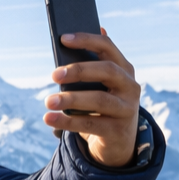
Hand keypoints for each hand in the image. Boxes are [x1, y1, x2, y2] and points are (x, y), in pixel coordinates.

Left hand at [44, 28, 141, 167]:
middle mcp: (130, 86)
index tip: (63, 39)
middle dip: (79, 70)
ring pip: (99, 100)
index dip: (87, 40)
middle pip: (107, 71)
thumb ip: (88, 66)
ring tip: (48, 101)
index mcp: (124, 69)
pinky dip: (68, 122)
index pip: (107, 47)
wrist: (118, 141)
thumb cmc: (102, 105)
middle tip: (54, 75)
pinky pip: (91, 124)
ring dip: (71, 99)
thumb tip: (68, 39)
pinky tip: (49, 119)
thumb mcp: (99, 85)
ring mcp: (127, 109)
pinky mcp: (118, 130)